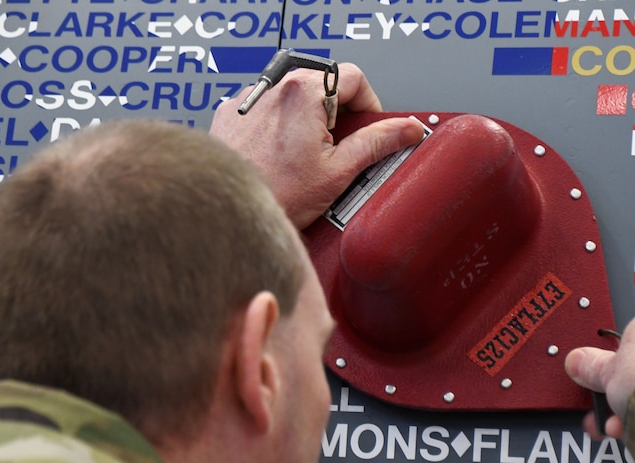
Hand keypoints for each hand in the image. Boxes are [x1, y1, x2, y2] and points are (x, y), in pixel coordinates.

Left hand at [210, 63, 425, 229]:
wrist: (229, 213)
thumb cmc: (276, 196)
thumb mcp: (338, 172)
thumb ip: (376, 144)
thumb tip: (406, 130)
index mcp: (303, 93)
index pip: (353, 77)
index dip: (368, 105)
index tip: (367, 129)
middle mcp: (273, 88)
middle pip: (323, 83)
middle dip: (338, 113)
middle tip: (339, 147)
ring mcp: (249, 100)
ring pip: (294, 95)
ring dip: (308, 118)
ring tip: (306, 156)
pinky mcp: (231, 114)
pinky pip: (266, 108)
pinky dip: (279, 125)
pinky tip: (280, 155)